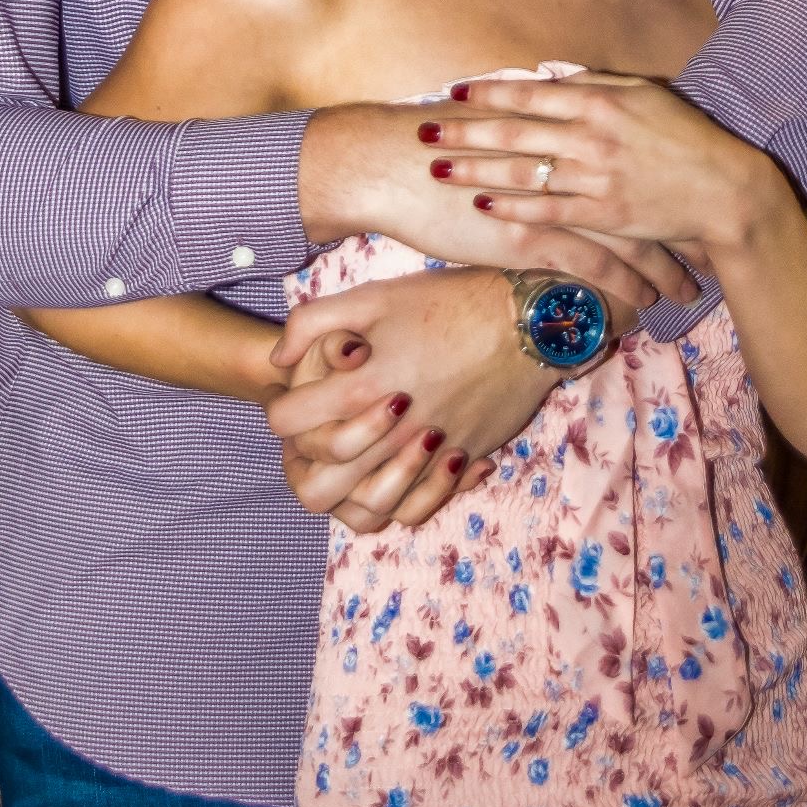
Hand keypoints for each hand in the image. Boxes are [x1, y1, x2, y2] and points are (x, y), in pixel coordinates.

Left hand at [265, 270, 553, 532]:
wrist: (528, 322)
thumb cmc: (448, 302)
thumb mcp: (373, 295)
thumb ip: (312, 323)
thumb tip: (277, 360)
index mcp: (359, 386)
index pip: (288, 424)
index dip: (281, 412)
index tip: (293, 400)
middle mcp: (389, 433)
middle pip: (317, 488)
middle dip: (304, 468)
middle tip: (316, 440)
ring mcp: (427, 456)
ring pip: (367, 511)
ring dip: (351, 491)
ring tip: (354, 461)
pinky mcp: (461, 463)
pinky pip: (419, 508)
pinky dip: (403, 498)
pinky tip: (402, 468)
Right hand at [297, 105, 696, 309]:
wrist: (393, 161)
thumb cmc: (439, 142)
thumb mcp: (500, 127)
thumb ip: (540, 132)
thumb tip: (566, 139)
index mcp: (565, 132)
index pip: (634, 163)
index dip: (668, 190)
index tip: (695, 210)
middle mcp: (570, 165)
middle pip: (643, 202)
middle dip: (678, 232)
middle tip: (707, 253)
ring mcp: (553, 205)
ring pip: (627, 239)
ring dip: (662, 267)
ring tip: (689, 288)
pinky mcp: (531, 240)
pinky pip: (593, 268)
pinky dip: (624, 285)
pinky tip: (644, 302)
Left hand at [421, 73, 778, 261]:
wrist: (722, 189)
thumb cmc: (684, 135)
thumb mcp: (644, 93)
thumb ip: (594, 83)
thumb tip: (549, 75)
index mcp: (599, 101)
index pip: (528, 94)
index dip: (486, 93)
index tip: (453, 91)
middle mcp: (590, 137)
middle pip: (513, 132)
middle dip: (462, 131)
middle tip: (423, 129)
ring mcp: (594, 178)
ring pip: (522, 173)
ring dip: (475, 170)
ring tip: (438, 169)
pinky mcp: (601, 215)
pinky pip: (546, 211)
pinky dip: (513, 207)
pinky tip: (483, 203)